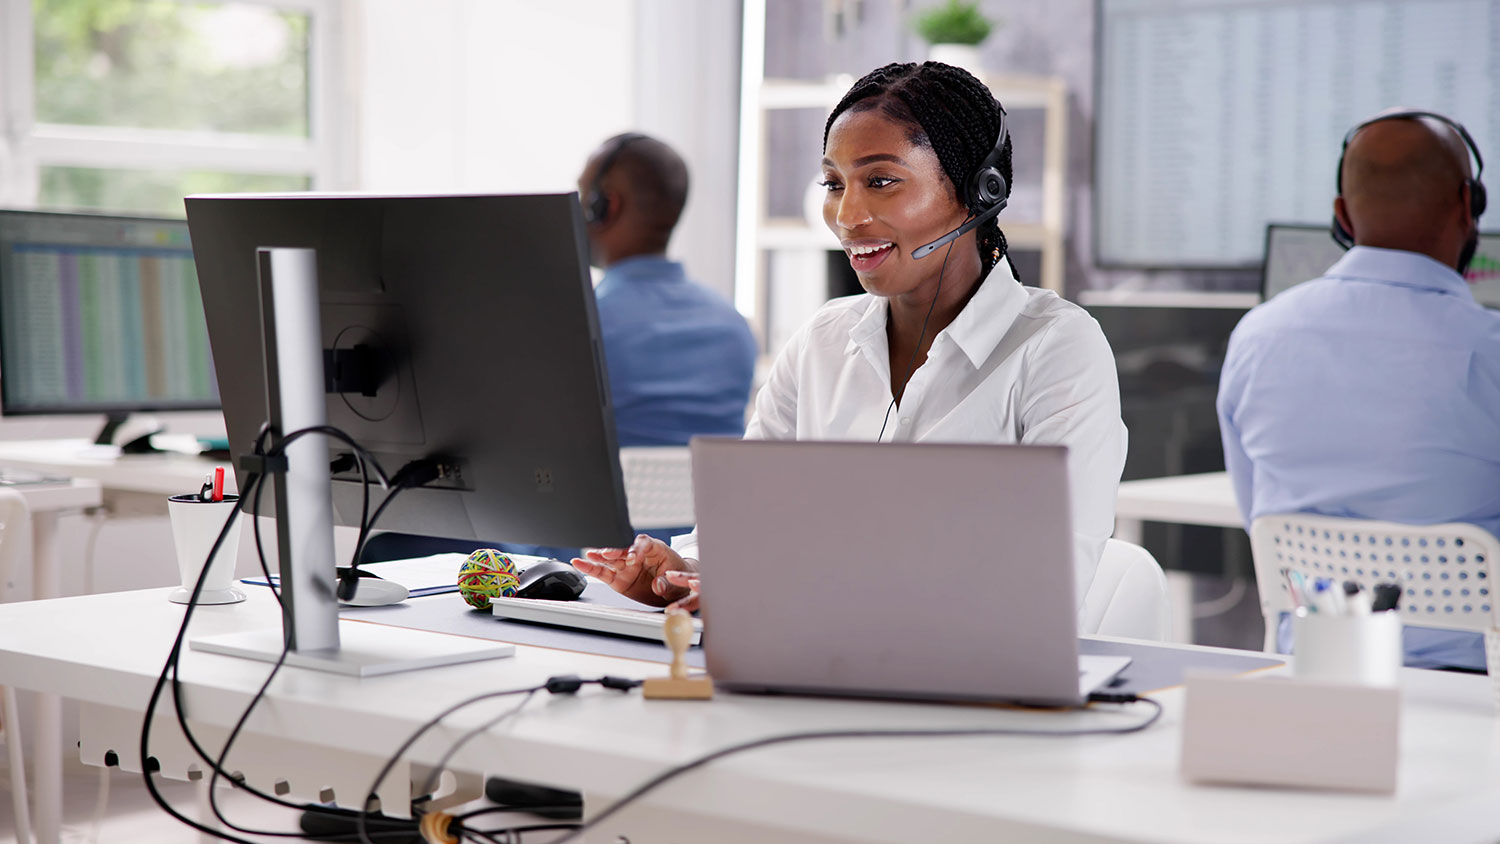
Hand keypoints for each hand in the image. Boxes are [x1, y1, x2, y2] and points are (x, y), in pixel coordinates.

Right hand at [571, 534, 696, 607]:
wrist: (673, 590)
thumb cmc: (676, 578)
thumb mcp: (676, 582)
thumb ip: (666, 583)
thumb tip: (657, 585)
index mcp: (655, 549)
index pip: (645, 544)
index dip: (637, 550)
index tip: (634, 558)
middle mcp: (637, 555)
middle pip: (624, 549)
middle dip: (615, 551)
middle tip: (608, 553)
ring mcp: (625, 566)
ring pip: (610, 559)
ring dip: (600, 556)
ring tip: (588, 555)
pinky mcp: (617, 577)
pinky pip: (603, 572)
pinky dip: (591, 568)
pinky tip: (579, 563)